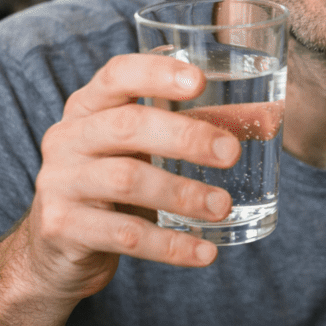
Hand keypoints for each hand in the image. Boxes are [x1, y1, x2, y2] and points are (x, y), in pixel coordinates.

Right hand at [18, 53, 238, 302]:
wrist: (56, 248)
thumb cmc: (113, 181)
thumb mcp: (144, 148)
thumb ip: (195, 126)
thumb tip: (268, 118)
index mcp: (89, 107)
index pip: (117, 75)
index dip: (157, 73)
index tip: (200, 81)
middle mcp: (68, 137)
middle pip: (128, 126)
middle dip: (186, 137)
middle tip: (231, 154)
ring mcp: (60, 182)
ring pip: (126, 180)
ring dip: (183, 194)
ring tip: (223, 206)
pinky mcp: (62, 227)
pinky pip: (124, 235)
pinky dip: (170, 245)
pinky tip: (205, 252)